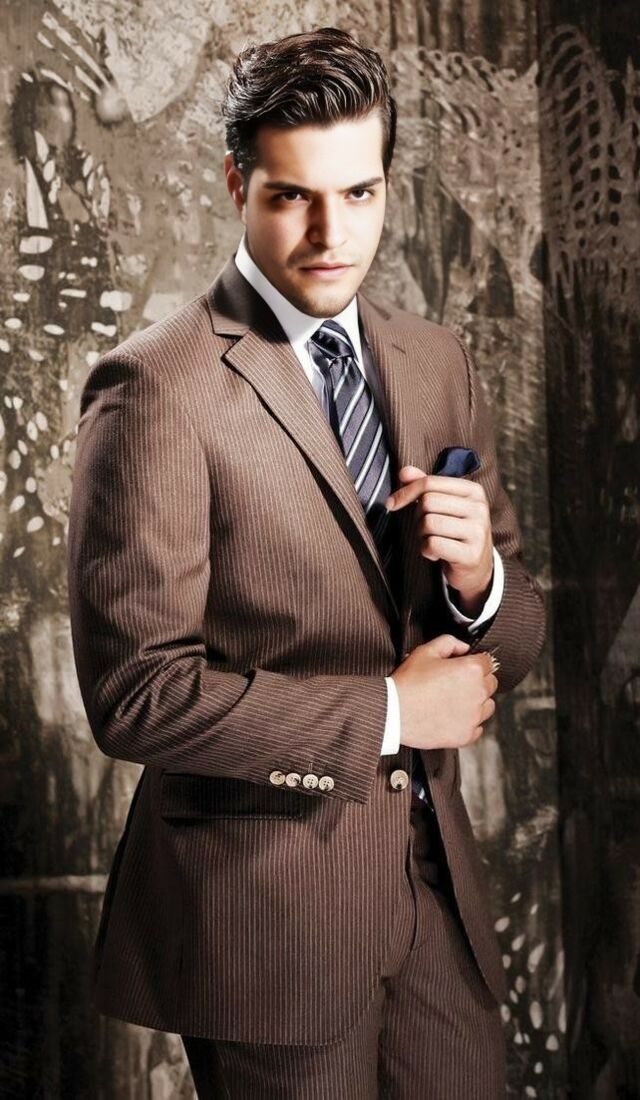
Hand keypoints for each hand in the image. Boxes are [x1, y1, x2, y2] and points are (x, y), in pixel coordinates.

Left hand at [385, 464, 493, 613]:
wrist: (476, 567)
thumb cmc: (455, 532)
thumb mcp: (444, 505)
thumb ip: (425, 486)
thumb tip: (404, 472)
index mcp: (473, 491)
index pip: (430, 482)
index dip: (406, 492)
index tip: (392, 503)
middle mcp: (479, 508)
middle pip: (428, 502)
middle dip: (417, 517)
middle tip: (425, 529)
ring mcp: (478, 531)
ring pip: (429, 523)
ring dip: (422, 535)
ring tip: (432, 541)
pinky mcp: (471, 554)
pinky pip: (433, 544)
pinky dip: (426, 550)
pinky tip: (435, 554)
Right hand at [390, 634, 498, 749]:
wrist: (393, 711)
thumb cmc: (408, 683)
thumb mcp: (425, 651)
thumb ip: (449, 642)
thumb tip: (463, 647)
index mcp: (471, 670)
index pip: (488, 662)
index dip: (476, 662)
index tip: (465, 666)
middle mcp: (477, 693)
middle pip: (491, 684)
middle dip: (478, 681)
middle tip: (456, 683)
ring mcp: (473, 716)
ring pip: (488, 706)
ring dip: (477, 702)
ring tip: (455, 701)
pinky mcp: (466, 735)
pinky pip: (478, 728)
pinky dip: (469, 723)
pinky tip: (453, 717)